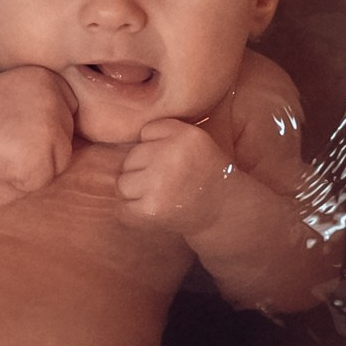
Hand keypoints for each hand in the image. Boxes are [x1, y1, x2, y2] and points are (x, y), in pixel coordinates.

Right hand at [0, 65, 77, 193]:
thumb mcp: (15, 101)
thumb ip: (45, 107)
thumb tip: (83, 136)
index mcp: (49, 78)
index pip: (67, 120)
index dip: (35, 133)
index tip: (7, 125)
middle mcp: (56, 96)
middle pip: (67, 144)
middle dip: (37, 150)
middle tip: (1, 138)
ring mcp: (50, 124)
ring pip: (58, 164)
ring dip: (29, 165)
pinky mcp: (42, 155)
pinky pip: (40, 180)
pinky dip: (19, 180)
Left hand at [117, 118, 235, 235]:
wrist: (223, 211)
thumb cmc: (203, 173)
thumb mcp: (195, 140)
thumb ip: (165, 132)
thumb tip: (122, 131)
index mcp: (185, 135)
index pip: (146, 132)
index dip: (155, 148)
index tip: (172, 160)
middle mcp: (173, 155)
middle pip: (131, 158)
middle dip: (142, 171)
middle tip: (165, 182)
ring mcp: (160, 182)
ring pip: (122, 183)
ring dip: (135, 193)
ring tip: (159, 196)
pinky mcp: (152, 208)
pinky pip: (123, 208)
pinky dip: (132, 213)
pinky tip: (152, 211)